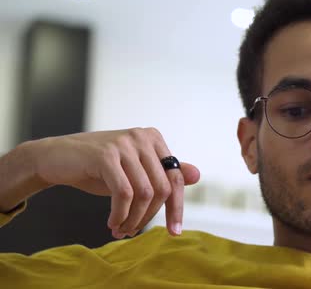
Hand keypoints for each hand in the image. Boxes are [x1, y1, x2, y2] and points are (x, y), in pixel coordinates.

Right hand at [30, 128, 199, 237]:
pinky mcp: (106, 155)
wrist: (55, 158)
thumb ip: (163, 173)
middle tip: (134, 231)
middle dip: (151, 216)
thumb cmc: (99, 168)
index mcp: (153, 138)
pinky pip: (124, 193)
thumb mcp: (134, 171)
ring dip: (134, 219)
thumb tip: (197, 175)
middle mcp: (142, 137)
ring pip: (144, 193)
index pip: (175, 178)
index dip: (177, 207)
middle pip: (162, 188)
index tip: (175, 231)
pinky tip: (113, 222)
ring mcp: (124, 144)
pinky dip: (120, 214)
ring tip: (121, 229)